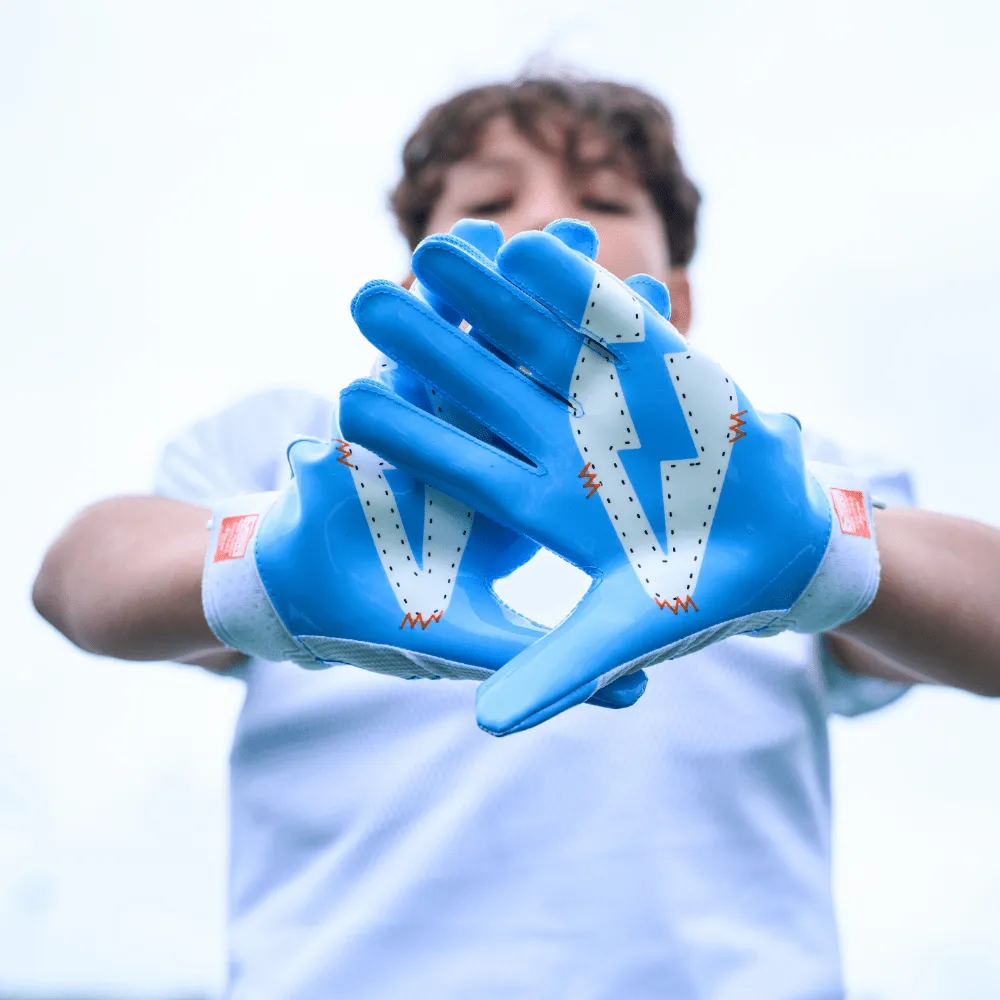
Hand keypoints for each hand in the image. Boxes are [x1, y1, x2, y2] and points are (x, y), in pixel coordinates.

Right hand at [199, 219, 646, 707]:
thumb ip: (547, 660)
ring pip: (496, 350)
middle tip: (648, 280)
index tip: (695, 374)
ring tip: (572, 233)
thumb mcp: (469, 638)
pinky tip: (485, 238)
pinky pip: (433, 335)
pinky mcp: (398, 398)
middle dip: (598, 338)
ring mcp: (448, 423)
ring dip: (531, 295)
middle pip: (559, 389)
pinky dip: (457, 293)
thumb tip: (639, 693)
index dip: (641, 418)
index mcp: (532, 512)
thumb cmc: (382, 616)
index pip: (595, 457)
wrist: (295, 585)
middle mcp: (498, 461)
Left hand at [340, 219, 880, 733]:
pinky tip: (532, 245)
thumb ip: (557, 671)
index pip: (459, 462)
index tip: (344, 402)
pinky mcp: (662, 364)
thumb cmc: (698, 595)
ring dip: (489, 294)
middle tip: (361, 298)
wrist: (776, 550)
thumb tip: (488, 728)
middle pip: (482, 384)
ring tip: (434, 248)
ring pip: (537, 338)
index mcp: (540, 499)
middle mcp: (561, 440)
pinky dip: (579, 287)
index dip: (406, 434)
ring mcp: (608, 397)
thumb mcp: (623, 635)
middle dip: (428, 343)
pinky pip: (614, 321)